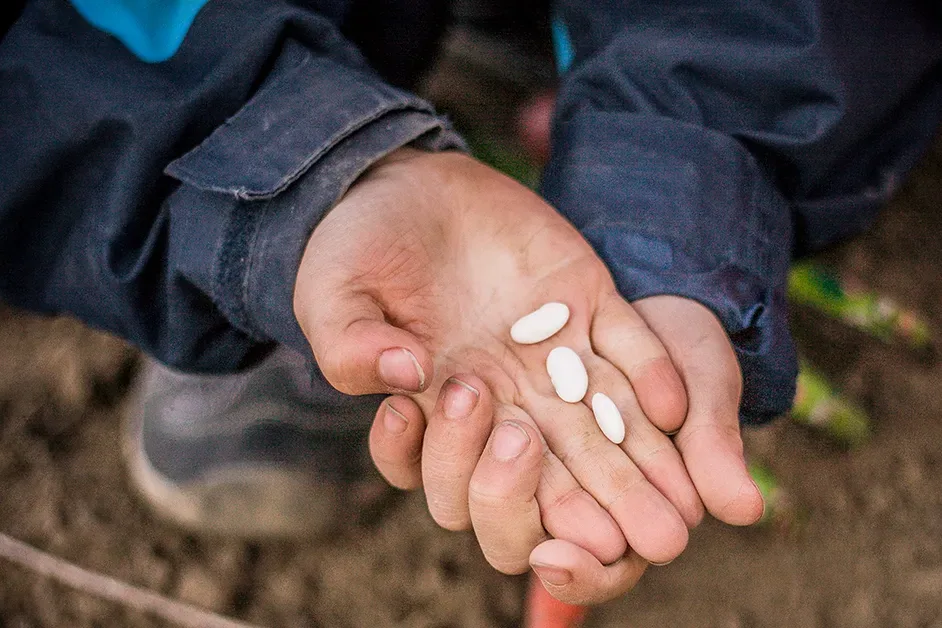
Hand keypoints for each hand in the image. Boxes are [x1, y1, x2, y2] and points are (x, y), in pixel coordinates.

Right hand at [294, 148, 700, 593]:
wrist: (410, 181)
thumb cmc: (358, 245)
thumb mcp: (332, 291)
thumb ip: (347, 345)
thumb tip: (404, 377)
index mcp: (435, 409)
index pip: (459, 481)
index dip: (476, 483)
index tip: (472, 422)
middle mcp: (501, 395)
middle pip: (545, 475)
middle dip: (580, 509)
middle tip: (613, 539)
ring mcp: (550, 352)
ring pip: (600, 427)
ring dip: (637, 468)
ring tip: (676, 514)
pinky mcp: (587, 302)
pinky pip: (627, 346)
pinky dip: (650, 374)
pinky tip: (674, 409)